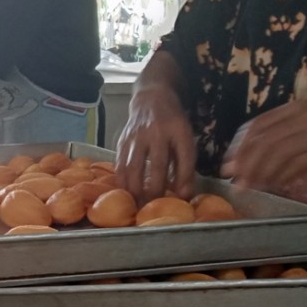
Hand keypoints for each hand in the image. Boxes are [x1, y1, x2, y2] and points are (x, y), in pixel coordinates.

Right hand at [115, 85, 196, 201]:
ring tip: (138, 205)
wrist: (151, 99)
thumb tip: (184, 195)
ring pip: (133, 168)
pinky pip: (120, 166)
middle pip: (156, 165)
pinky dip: (122, 182)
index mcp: (177, 130)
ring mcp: (136, 137)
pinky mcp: (122, 141)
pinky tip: (126, 193)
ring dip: (135, 190)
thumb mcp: (185, 139)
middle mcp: (156, 132)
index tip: (182, 197)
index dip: (184, 179)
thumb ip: (185, 166)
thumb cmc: (172, 124)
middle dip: (156, 189)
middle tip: (156, 207)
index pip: (184, 157)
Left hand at [221, 102, 306, 190]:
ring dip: (260, 173)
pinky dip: (281, 177)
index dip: (239, 147)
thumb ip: (284, 139)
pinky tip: (274, 187)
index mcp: (297, 109)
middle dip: (245, 163)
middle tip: (234, 181)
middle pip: (264, 140)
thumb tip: (251, 160)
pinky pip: (296, 165)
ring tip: (250, 188)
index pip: (258, 125)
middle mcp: (305, 117)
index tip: (229, 165)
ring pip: (277, 153)